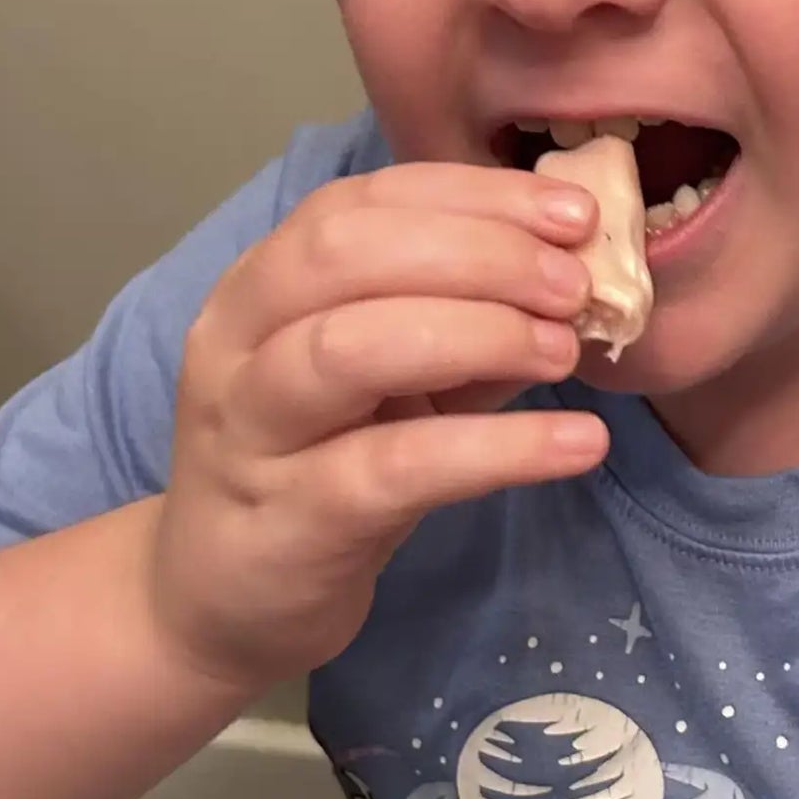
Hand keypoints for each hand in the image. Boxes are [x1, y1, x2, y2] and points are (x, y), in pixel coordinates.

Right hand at [151, 162, 604, 687]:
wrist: (221, 601)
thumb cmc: (319, 462)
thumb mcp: (391, 375)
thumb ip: (464, 317)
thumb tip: (577, 271)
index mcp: (261, 283)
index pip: (361, 202)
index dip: (473, 197)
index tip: (571, 213)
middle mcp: (237, 341)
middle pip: (347, 254)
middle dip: (478, 252)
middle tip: (573, 284)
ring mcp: (250, 432)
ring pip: (354, 349)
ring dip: (479, 333)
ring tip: (565, 351)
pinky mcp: (289, 521)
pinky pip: (397, 468)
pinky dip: (498, 448)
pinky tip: (575, 443)